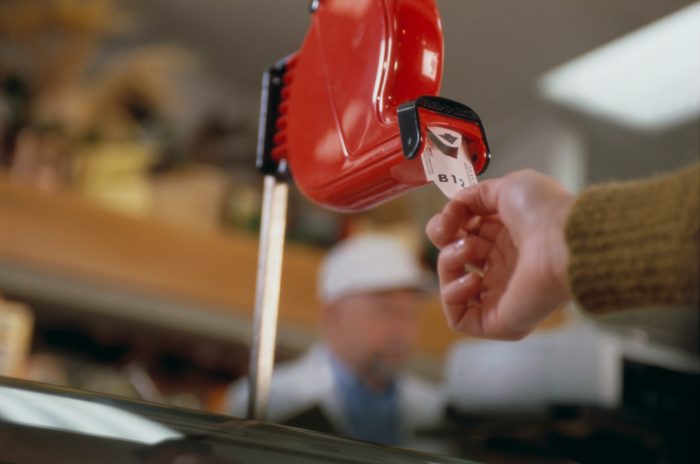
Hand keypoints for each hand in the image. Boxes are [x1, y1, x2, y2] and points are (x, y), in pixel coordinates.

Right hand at [426, 169, 576, 339]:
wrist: (563, 239)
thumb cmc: (545, 211)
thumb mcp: (507, 187)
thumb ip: (475, 195)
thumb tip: (455, 204)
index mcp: (508, 239)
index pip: (463, 235)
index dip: (449, 223)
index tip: (451, 215)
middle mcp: (503, 267)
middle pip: (454, 259)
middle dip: (445, 241)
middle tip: (450, 232)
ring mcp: (501, 296)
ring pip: (451, 287)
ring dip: (448, 263)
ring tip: (467, 251)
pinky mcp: (498, 321)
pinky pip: (459, 318)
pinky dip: (452, 296)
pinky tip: (470, 278)